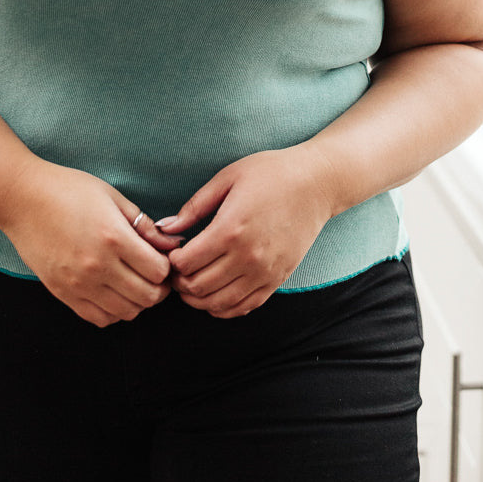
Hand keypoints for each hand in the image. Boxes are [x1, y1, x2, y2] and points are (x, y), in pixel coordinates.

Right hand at [1, 159, 175, 327]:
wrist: (22, 198)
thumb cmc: (68, 189)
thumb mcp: (112, 197)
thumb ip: (144, 224)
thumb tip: (173, 244)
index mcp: (114, 237)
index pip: (159, 271)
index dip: (167, 266)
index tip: (162, 258)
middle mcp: (98, 266)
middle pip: (148, 297)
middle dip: (159, 288)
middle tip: (154, 275)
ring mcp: (78, 284)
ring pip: (126, 312)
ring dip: (138, 301)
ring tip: (134, 282)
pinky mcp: (62, 293)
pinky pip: (99, 318)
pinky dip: (113, 312)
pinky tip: (112, 293)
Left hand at [160, 148, 333, 318]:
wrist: (317, 184)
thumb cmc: (270, 173)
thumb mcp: (227, 178)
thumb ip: (194, 206)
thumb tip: (165, 228)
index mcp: (230, 229)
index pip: (186, 263)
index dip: (171, 262)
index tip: (171, 252)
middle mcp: (247, 256)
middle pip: (198, 287)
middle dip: (180, 283)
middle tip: (177, 270)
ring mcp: (264, 272)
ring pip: (218, 304)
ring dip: (198, 299)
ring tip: (192, 283)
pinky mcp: (277, 279)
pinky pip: (244, 307)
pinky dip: (223, 308)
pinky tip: (214, 296)